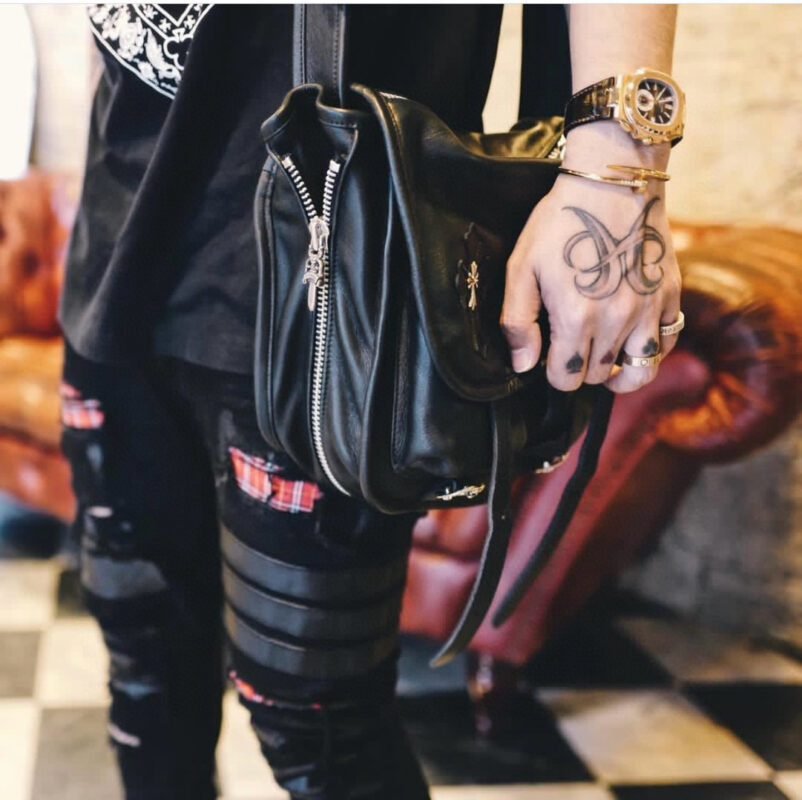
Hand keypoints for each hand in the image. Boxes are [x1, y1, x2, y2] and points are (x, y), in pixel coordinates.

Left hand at [500, 147, 681, 393]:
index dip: (553, 374)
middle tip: (571, 348)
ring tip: (605, 361)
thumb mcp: (522, 268)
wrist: (613, 181)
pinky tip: (633, 340)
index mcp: (576, 317)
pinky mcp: (670, 295)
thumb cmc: (559, 223)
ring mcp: (649, 310)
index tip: (549, 358)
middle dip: (581, 370)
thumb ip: (518, 322)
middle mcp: (616, 321)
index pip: (566, 378)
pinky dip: (651, 350)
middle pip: (598, 376)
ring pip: (640, 371)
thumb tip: (523, 365)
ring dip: (618, 372)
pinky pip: (667, 342)